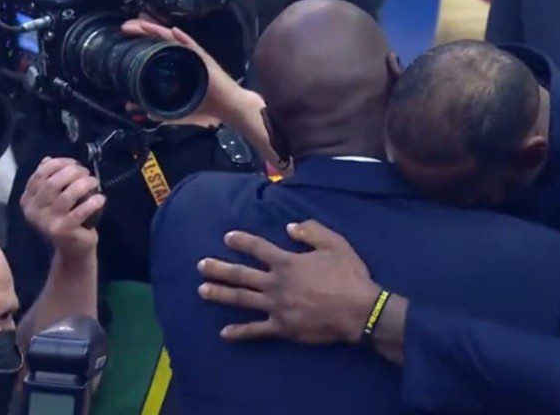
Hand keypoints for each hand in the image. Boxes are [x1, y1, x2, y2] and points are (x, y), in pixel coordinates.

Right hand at [20, 157, 102, 259]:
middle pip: (53, 183)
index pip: (40, 175)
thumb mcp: (53, 199)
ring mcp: (48, 222)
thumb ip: (48, 180)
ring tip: (95, 182)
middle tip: (87, 173)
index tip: (74, 163)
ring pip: (67, 195)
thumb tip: (48, 159)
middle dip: (73, 172)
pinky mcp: (63, 230)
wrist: (73, 248)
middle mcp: (34, 211)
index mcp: (28, 200)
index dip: (58, 164)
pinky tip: (100, 198)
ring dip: (85, 184)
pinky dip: (93, 201)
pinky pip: (81, 211)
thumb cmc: (65, 218)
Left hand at [122, 19, 249, 121]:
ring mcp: (194, 57)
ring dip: (158, 30)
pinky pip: (193, 47)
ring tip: (142, 23)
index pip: (154, 48)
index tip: (123, 34)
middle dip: (143, 30)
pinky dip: (184, 38)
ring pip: (173, 39)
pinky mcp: (205, 59)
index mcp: (175, 65)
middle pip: (160, 39)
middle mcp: (183, 57)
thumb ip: (153, 108)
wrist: (229, 107)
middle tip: (125, 26)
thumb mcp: (174, 109)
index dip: (139, 40)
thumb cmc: (205, 106)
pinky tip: (174, 32)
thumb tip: (129, 106)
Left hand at [198, 219, 378, 343]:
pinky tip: (224, 333)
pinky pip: (256, 331)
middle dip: (219, 269)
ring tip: (202, 291)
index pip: (258, 248)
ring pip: (242, 300)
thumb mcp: (335, 244)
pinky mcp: (282, 328)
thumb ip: (312, 231)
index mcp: (288, 262)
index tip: (227, 237)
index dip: (242, 241)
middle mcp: (276, 284)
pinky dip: (239, 332)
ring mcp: (276, 307)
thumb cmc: (348, 276)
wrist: (359, 311)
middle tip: (201, 265)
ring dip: (221, 295)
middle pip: (241, 275)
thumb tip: (290, 227)